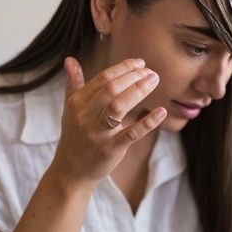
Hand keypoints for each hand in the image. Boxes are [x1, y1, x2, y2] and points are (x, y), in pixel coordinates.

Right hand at [50, 57, 167, 188]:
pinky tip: (161, 112)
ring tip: (154, 80)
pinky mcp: (110, 149)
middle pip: (111, 88)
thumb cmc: (74, 136)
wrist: (70, 172)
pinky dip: (148, 122)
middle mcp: (85, 115)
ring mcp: (97, 133)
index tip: (140, 63)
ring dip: (139, 91)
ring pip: (118, 106)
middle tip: (151, 72)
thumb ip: (73, 83)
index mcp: (77, 102)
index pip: (102, 78)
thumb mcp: (70, 109)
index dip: (123, 68)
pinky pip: (131, 134)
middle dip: (133, 76)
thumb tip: (70, 59)